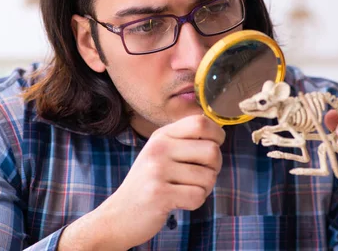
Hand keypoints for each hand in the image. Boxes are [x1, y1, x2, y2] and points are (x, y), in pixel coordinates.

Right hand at [97, 114, 224, 248]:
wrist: (118, 215)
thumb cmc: (148, 184)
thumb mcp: (161, 154)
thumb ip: (184, 141)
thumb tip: (219, 133)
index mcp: (161, 135)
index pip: (200, 122)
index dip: (217, 135)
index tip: (214, 146)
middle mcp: (158, 148)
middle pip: (212, 150)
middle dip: (215, 168)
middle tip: (200, 176)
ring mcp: (157, 170)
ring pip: (208, 177)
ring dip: (204, 189)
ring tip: (184, 191)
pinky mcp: (159, 194)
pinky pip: (198, 196)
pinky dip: (194, 203)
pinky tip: (178, 202)